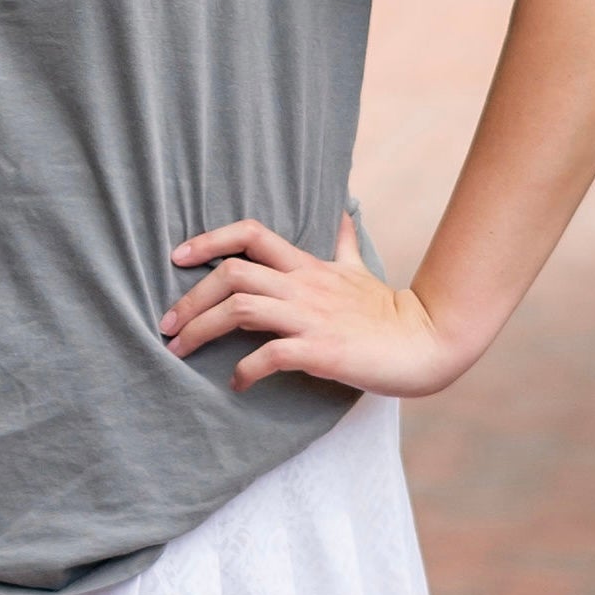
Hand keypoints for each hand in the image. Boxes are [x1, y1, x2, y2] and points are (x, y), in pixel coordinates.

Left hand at [159, 214, 470, 398]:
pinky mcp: (322, 350)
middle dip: (190, 299)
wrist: (428, 341)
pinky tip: (236, 382)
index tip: (177, 257)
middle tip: (166, 326)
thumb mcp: (360, 269)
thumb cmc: (389, 311)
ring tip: (181, 351)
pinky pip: (271, 355)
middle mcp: (303, 286)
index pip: (250, 234)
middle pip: (231, 274)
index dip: (209, 240)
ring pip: (241, 309)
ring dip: (201, 329)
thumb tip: (344, 212)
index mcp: (307, 266)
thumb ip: (343, 244)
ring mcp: (311, 317)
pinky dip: (246, 368)